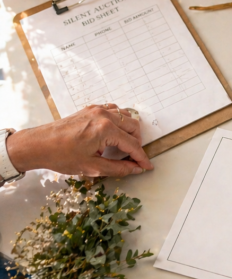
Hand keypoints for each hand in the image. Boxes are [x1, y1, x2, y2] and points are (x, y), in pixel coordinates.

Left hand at [6, 104, 153, 176]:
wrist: (38, 145)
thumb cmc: (60, 156)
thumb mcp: (91, 167)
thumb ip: (118, 168)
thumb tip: (135, 168)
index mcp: (106, 130)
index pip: (132, 144)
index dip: (141, 157)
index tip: (147, 166)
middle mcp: (104, 116)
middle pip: (133, 126)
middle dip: (137, 143)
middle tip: (134, 157)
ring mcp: (97, 110)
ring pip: (125, 116)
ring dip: (129, 130)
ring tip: (125, 145)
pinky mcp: (90, 109)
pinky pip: (113, 110)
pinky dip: (119, 120)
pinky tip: (114, 132)